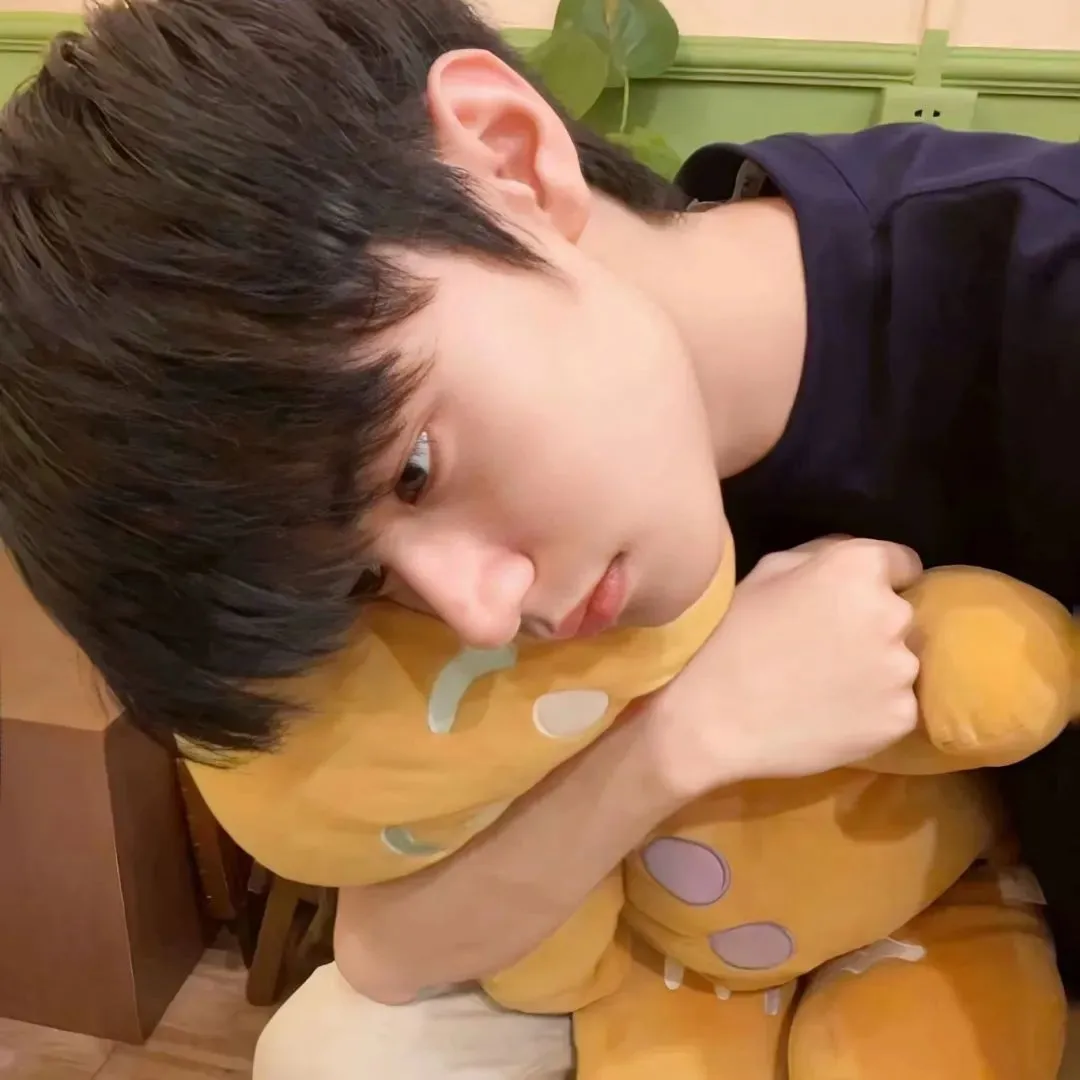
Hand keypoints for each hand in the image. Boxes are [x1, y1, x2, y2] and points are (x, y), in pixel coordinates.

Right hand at [648, 538, 922, 795]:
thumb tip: (848, 559)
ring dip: (875, 669)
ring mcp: (900, 670)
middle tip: (827, 647)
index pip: (902, 563)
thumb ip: (818, 555)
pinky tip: (831, 714)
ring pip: (899, 662)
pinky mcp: (900, 717)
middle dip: (873, 625)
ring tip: (825, 686)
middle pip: (901, 614)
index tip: (846, 602)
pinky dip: (872, 709)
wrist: (711, 720)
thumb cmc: (729, 637)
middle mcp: (892, 613)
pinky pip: (896, 705)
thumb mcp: (764, 573)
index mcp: (858, 568)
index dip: (874, 581)